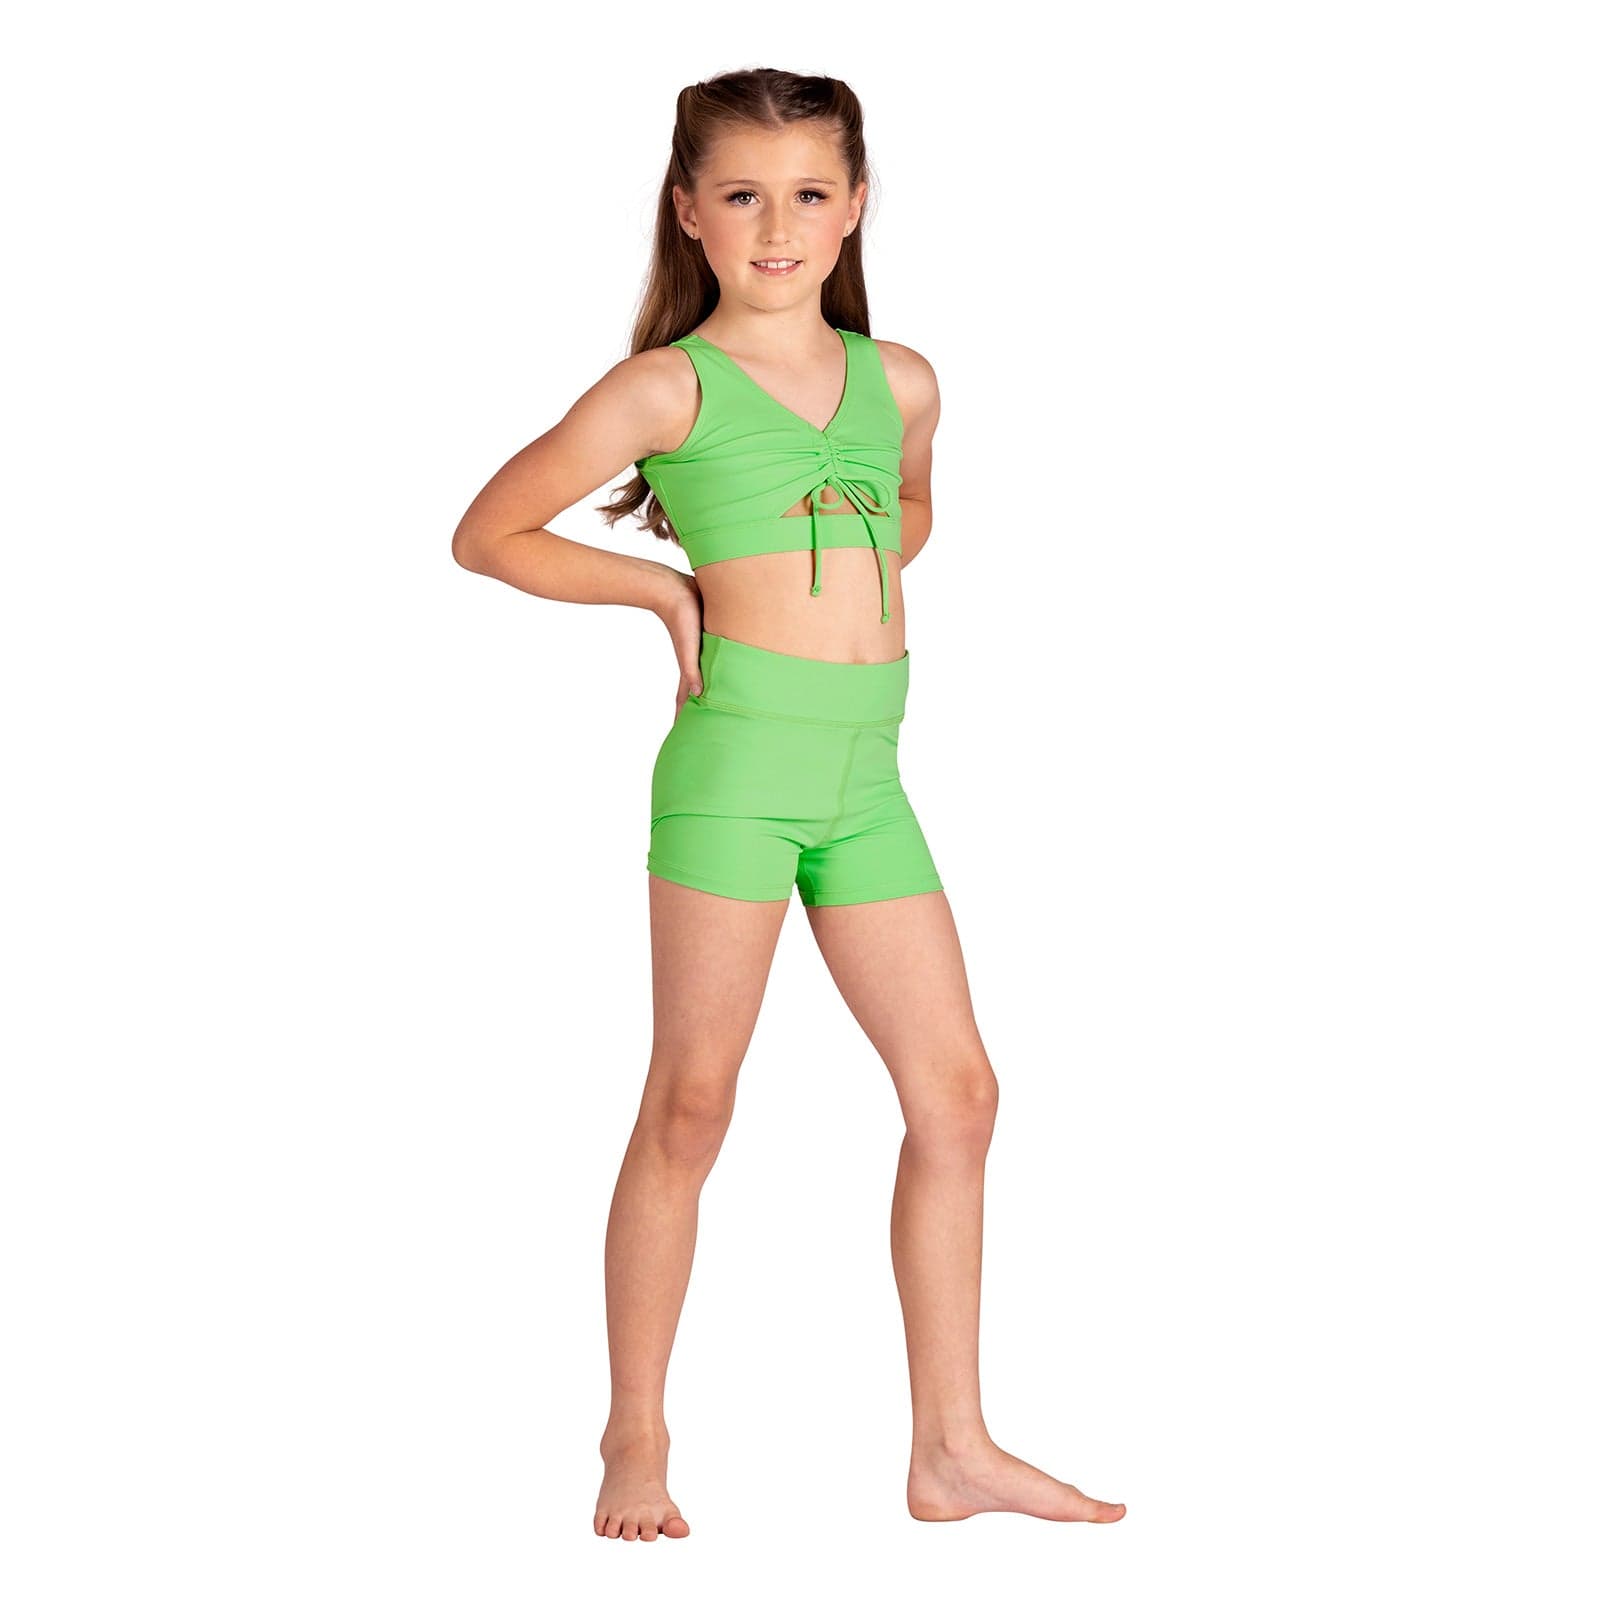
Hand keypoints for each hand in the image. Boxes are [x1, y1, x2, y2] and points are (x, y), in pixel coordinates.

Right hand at [653, 569, 704, 720]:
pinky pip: (710, 658)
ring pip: (704, 675)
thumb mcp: (688, 646)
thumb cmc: (681, 616)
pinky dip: (711, 668)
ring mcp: (700, 648)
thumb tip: (699, 695)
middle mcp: (695, 661)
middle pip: (696, 691)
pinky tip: (717, 667)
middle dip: (696, 708)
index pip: (686, 699)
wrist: (673, 588)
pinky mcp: (705, 634)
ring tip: (711, 703)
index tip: (681, 734)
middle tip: (700, 726)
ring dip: (706, 689)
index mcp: (690, 667)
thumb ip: (691, 670)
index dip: (685, 716)